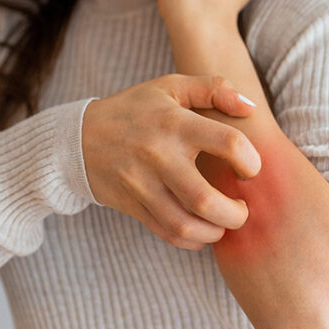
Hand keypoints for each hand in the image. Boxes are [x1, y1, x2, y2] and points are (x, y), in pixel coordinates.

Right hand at [81, 74, 261, 249]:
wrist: (78, 138)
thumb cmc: (135, 110)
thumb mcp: (170, 87)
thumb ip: (214, 88)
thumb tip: (251, 108)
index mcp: (175, 123)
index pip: (227, 143)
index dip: (250, 160)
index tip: (250, 168)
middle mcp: (159, 156)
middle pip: (205, 199)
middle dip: (236, 213)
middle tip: (242, 208)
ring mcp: (143, 185)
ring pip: (185, 225)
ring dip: (215, 232)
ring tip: (225, 222)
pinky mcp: (133, 206)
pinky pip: (168, 233)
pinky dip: (192, 240)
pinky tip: (203, 231)